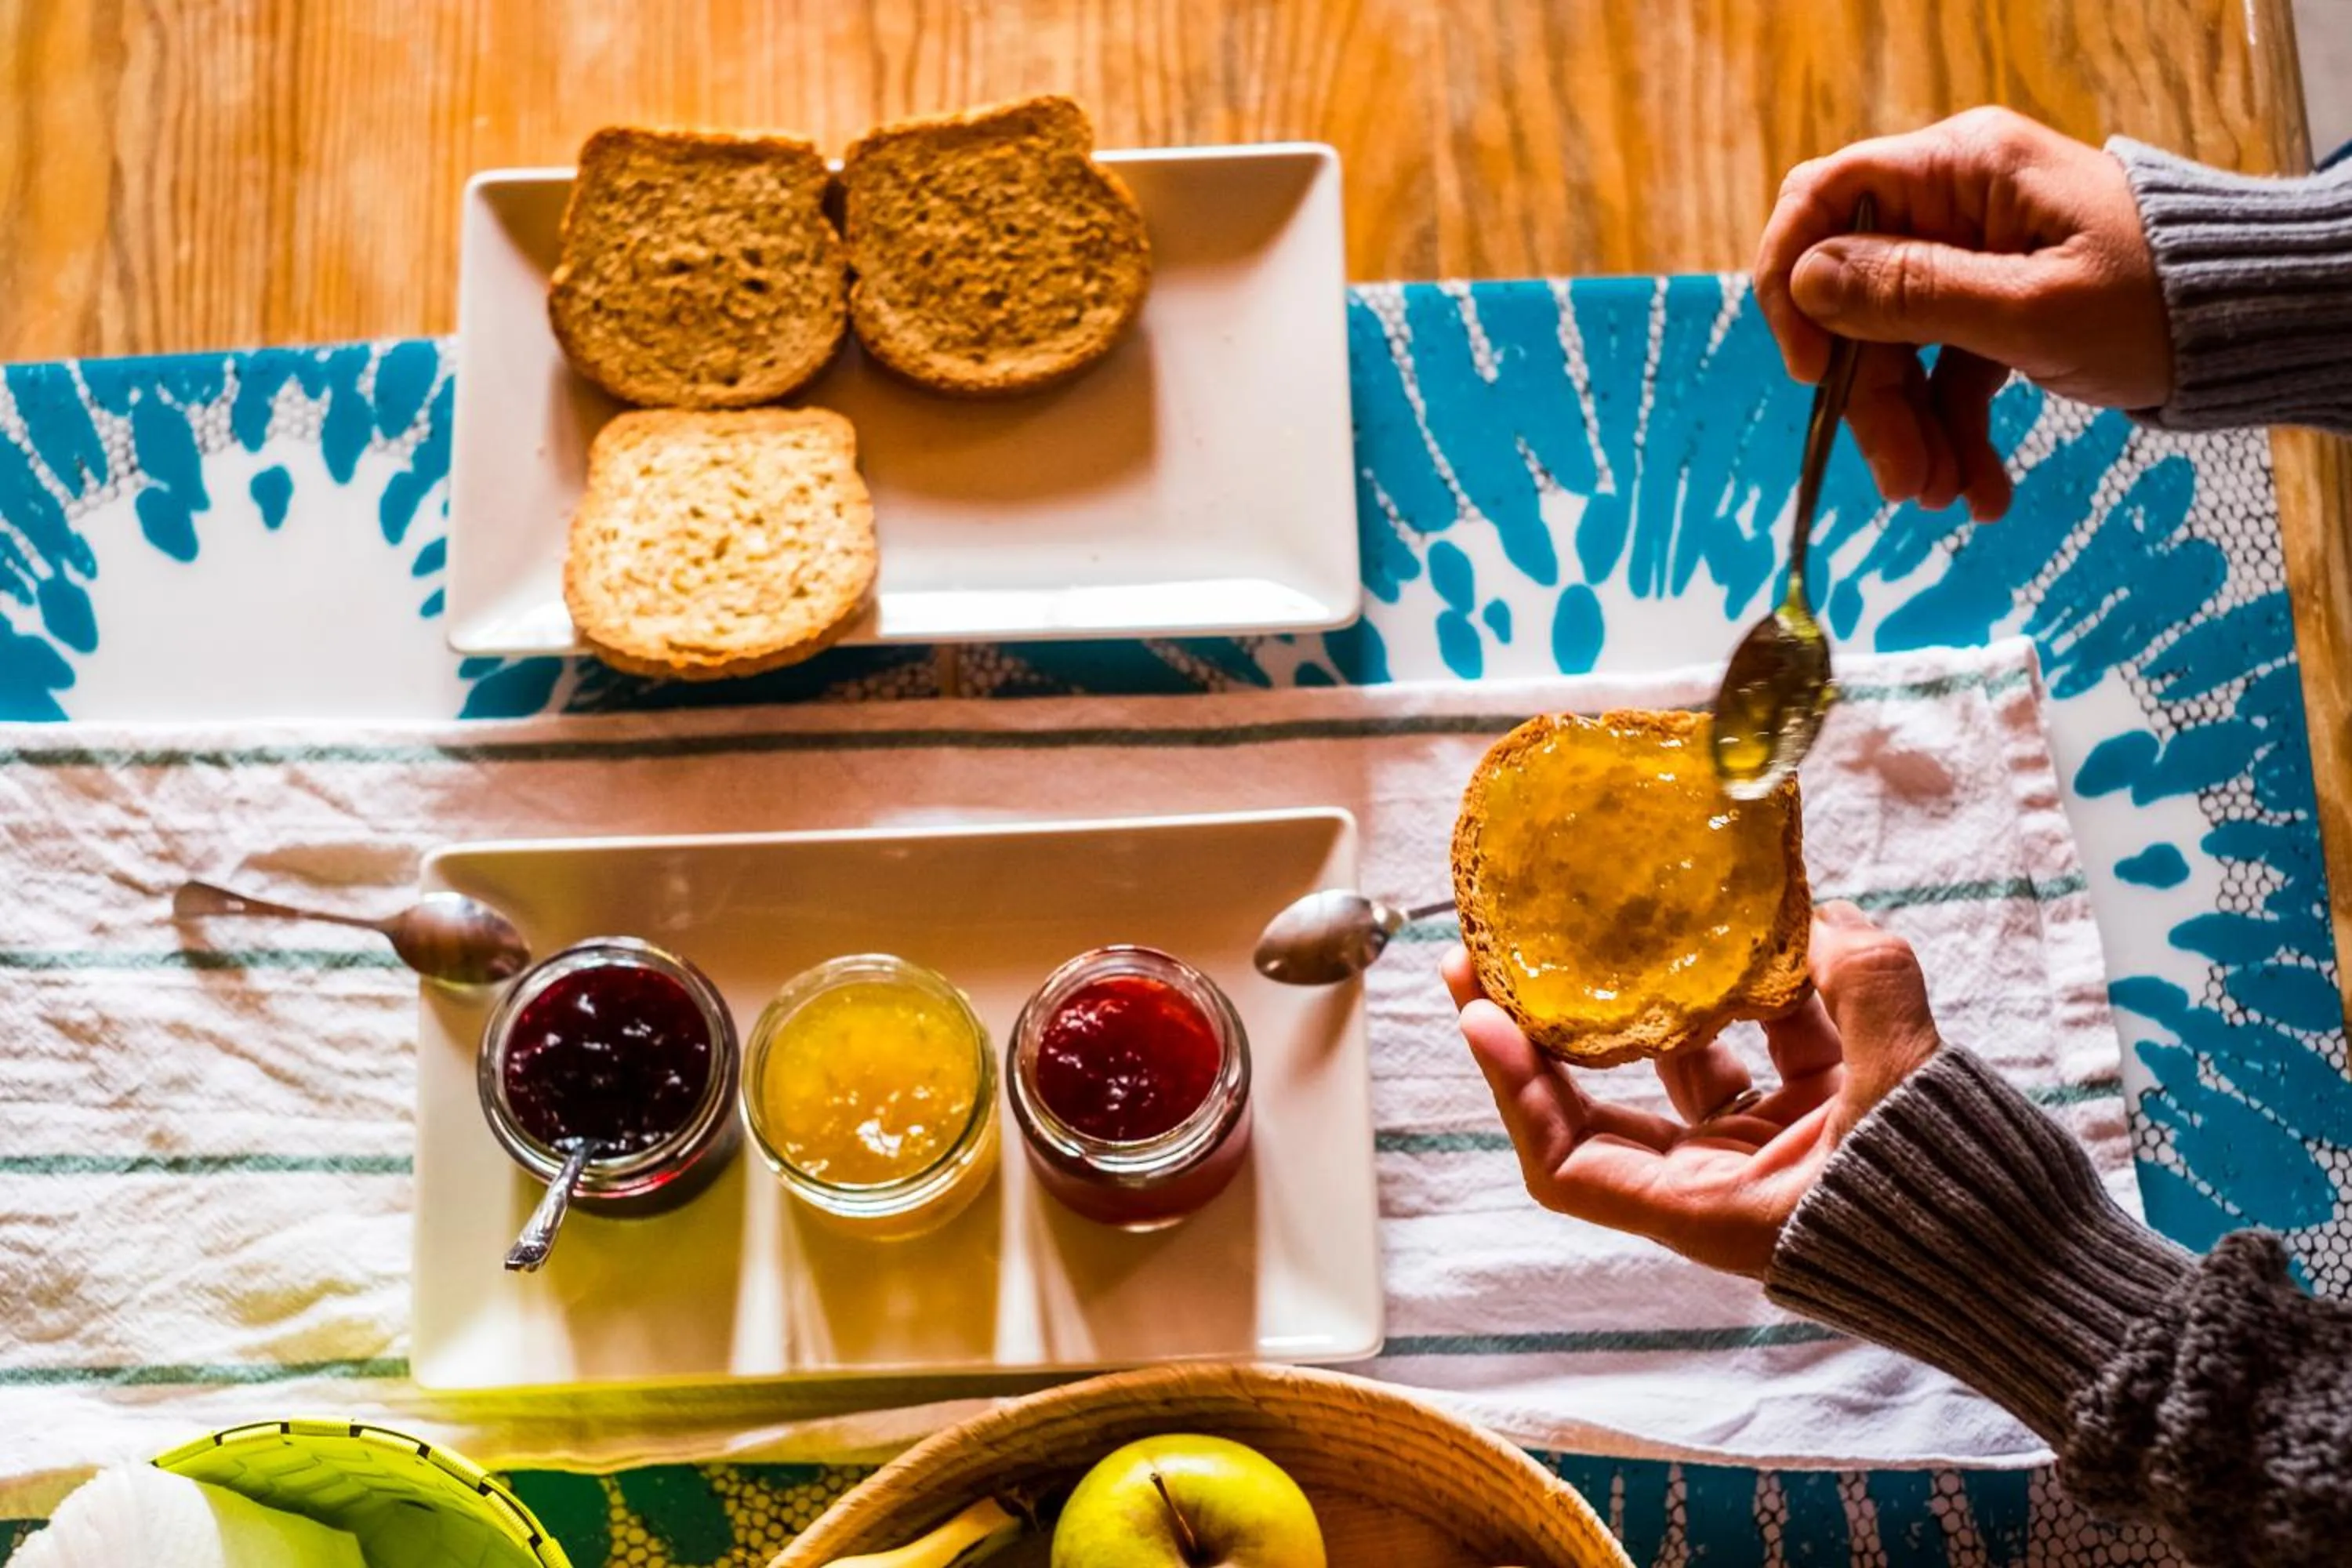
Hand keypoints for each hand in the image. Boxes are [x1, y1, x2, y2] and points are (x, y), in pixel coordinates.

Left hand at [1444, 902, 1942, 1276]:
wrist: (2042, 1277)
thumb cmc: (1959, 1222)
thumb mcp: (1902, 1096)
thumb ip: (1864, 991)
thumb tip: (1826, 918)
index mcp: (1710, 1213)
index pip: (1571, 1165)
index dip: (1516, 1092)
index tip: (1480, 1014)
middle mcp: (1723, 1184)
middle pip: (1604, 1105)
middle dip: (1550, 1031)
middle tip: (1496, 954)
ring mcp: (1770, 1150)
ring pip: (1687, 1059)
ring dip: (1661, 993)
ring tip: (1623, 915)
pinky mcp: (1821, 1120)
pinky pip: (1771, 1045)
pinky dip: (1766, 991)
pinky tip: (1769, 927)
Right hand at [1752, 107, 2170, 521]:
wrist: (2253, 330)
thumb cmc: (2158, 303)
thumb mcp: (2032, 308)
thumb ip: (1913, 293)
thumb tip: (1805, 281)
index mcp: (1961, 169)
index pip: (1824, 198)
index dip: (1794, 279)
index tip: (1809, 369)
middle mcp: (1954, 204)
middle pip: (1857, 299)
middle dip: (1870, 399)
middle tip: (1901, 481)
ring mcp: (1972, 258)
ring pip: (1894, 350)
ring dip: (1908, 432)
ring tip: (1944, 498)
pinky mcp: (1992, 309)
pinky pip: (1941, 374)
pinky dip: (1950, 434)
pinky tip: (1978, 491)